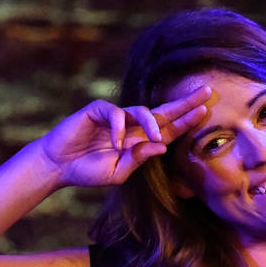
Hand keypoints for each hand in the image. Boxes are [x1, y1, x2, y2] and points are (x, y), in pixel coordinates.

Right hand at [36, 86, 210, 187]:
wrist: (59, 167)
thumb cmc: (89, 171)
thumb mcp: (118, 172)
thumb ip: (139, 160)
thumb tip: (162, 147)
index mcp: (141, 142)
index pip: (170, 130)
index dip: (187, 121)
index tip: (205, 111)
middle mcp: (133, 127)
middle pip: (164, 112)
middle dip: (185, 103)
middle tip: (206, 93)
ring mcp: (116, 117)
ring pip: (143, 111)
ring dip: (153, 123)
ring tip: (157, 136)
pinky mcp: (98, 111)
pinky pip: (116, 114)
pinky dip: (119, 129)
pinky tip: (117, 144)